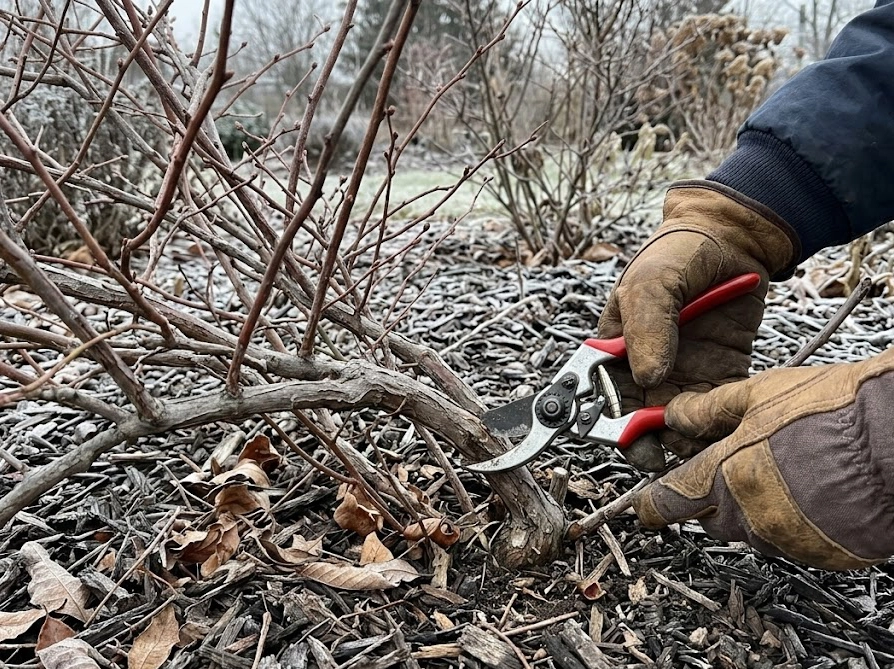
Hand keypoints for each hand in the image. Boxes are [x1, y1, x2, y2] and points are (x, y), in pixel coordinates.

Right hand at [597, 180, 796, 469]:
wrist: (734, 239)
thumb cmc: (678, 253)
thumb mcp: (651, 282)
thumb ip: (646, 327)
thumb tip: (647, 377)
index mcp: (613, 349)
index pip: (599, 394)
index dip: (604, 421)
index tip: (620, 435)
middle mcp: (643, 368)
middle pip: (634, 420)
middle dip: (643, 442)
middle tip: (657, 451)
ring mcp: (682, 376)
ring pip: (674, 425)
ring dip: (681, 440)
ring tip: (693, 443)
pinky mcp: (720, 377)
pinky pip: (714, 412)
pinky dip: (716, 427)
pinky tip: (720, 430)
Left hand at [633, 350, 893, 569]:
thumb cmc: (836, 411)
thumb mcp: (759, 395)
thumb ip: (708, 410)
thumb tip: (674, 415)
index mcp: (725, 477)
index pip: (668, 503)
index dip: (652, 504)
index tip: (646, 505)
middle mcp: (751, 517)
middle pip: (711, 515)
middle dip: (714, 493)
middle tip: (739, 460)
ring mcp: (789, 541)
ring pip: (752, 528)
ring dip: (755, 505)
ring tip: (789, 466)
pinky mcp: (824, 556)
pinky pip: (792, 541)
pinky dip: (793, 520)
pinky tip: (814, 489)